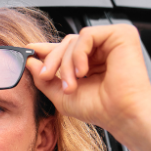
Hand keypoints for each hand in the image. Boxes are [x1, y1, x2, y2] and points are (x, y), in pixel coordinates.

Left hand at [25, 24, 150, 136]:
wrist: (122, 115)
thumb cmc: (100, 109)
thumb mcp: (63, 95)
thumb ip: (46, 79)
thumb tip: (30, 63)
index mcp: (92, 61)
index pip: (65, 49)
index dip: (46, 50)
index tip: (28, 52)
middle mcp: (103, 49)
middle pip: (66, 43)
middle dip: (52, 61)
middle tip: (46, 76)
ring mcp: (112, 41)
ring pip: (73, 40)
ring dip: (65, 63)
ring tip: (71, 85)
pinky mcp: (121, 34)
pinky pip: (86, 35)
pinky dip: (78, 54)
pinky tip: (83, 72)